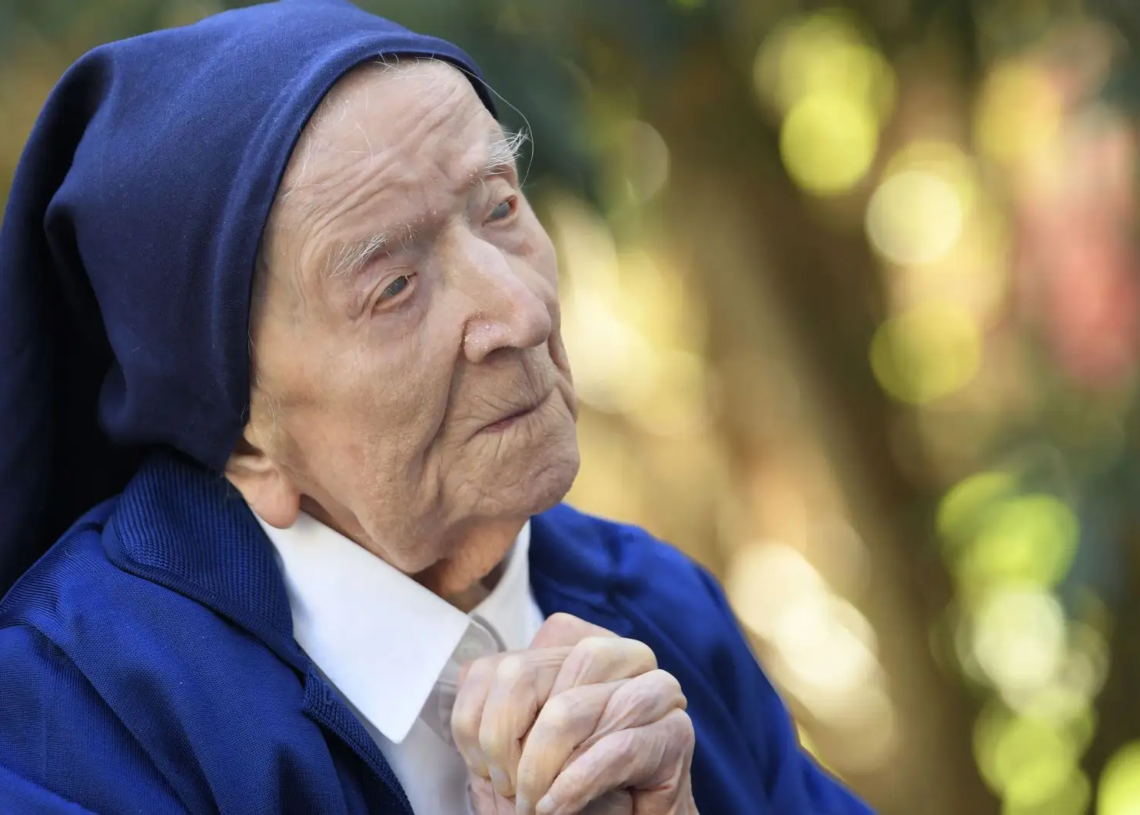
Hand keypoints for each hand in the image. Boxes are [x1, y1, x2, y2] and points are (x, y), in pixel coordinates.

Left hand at [452, 613, 696, 814]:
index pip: (504, 661)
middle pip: (526, 674)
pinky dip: (574, 785)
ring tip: (535, 805)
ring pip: (568, 708)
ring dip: (539, 768)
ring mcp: (652, 689)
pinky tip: (558, 807)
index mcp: (574, 648)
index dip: (483, 719)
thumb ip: (492, 713)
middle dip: (504, 744)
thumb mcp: (514, 754)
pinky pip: (614, 748)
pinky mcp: (676, 733)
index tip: (486, 767)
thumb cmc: (568, 796)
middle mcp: (617, 655)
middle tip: (511, 791)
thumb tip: (469, 678)